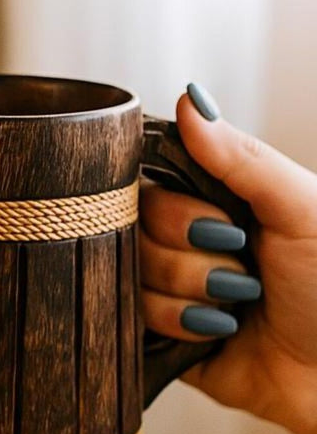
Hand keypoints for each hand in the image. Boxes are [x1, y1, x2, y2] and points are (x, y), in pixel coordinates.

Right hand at [140, 84, 316, 433]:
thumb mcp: (301, 209)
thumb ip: (240, 157)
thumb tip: (189, 98)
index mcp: (215, 202)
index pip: (150, 184)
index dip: (172, 206)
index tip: (218, 221)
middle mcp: (185, 240)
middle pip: (134, 230)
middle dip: (192, 254)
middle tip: (242, 265)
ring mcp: (170, 288)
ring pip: (133, 275)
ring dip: (193, 293)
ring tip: (240, 306)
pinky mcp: (160, 335)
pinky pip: (132, 319)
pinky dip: (179, 326)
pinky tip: (218, 333)